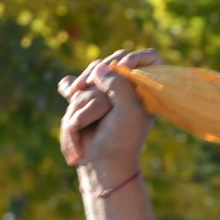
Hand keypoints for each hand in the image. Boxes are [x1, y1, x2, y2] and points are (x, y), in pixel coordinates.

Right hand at [58, 48, 160, 184]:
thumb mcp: (127, 111)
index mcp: (146, 88)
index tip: (124, 66)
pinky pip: (71, 85)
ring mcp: (104, 90)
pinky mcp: (85, 96)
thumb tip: (101, 68)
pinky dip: (70, 92)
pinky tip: (70, 94)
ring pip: (89, 76)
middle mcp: (127, 86)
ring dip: (83, 100)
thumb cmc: (120, 139)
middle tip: (89, 92)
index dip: (137, 57)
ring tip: (87, 124)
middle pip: (111, 63)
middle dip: (97, 81)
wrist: (101, 161)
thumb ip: (119, 85)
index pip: (150, 58)